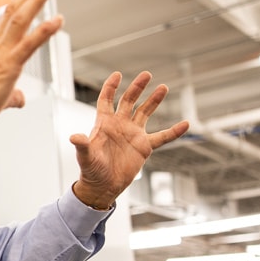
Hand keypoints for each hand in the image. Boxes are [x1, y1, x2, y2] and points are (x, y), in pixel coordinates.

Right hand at [0, 0, 63, 141]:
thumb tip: (20, 98)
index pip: (7, 20)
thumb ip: (12, 95)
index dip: (20, 1)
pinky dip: (43, 31)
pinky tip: (57, 20)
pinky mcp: (8, 67)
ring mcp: (1, 55)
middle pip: (14, 11)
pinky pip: (28, 45)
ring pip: (20, 19)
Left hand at [70, 71, 189, 209]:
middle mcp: (119, 125)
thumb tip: (73, 137)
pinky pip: (162, 137)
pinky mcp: (144, 147)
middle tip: (146, 74)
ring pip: (145, 113)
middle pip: (129, 101)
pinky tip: (185, 124)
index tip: (117, 74)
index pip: (106, 100)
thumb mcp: (85, 157)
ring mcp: (133, 134)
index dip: (111, 87)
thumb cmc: (91, 170)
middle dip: (137, 88)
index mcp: (104, 124)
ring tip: (163, 87)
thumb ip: (82, 145)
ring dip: (154, 101)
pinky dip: (174, 132)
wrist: (103, 186)